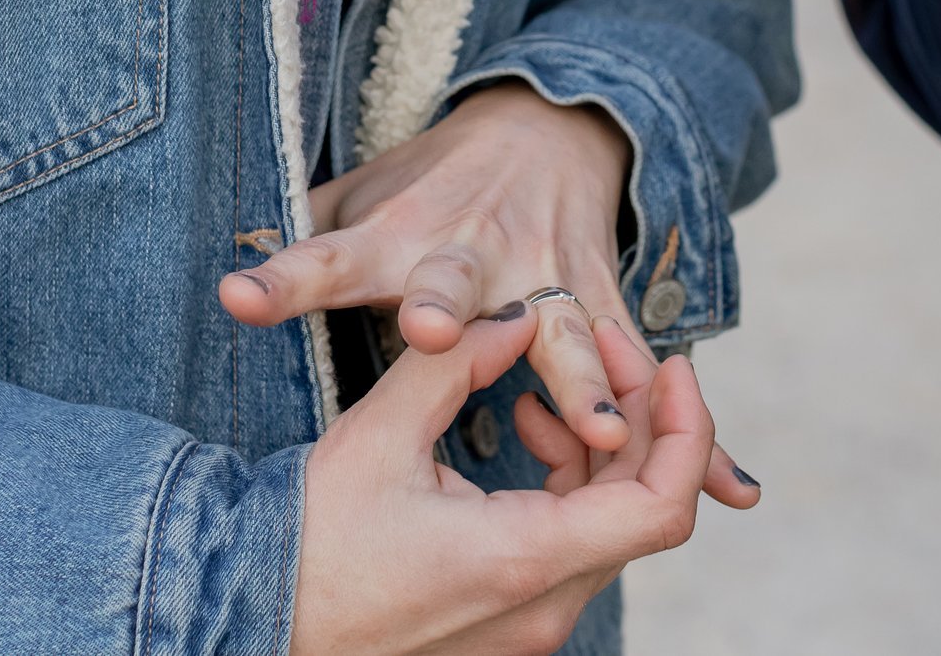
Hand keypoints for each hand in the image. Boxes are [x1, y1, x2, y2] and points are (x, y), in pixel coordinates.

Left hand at [219, 83, 758, 505]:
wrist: (548, 127)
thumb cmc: (431, 181)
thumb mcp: (361, 193)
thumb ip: (299, 240)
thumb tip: (226, 274)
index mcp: (399, 235)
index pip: (327, 256)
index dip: (285, 276)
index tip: (239, 295)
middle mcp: (475, 253)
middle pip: (455, 280)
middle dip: (448, 305)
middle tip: (433, 328)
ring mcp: (547, 276)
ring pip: (568, 334)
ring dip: (587, 381)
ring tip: (608, 433)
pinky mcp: (602, 300)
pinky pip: (644, 370)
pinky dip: (692, 430)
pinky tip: (731, 485)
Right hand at [290, 311, 717, 655]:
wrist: (252, 615)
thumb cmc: (308, 535)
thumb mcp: (380, 432)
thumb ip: (458, 359)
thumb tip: (522, 314)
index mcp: (524, 561)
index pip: (663, 505)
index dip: (688, 427)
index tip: (671, 362)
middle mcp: (542, 608)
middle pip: (644, 509)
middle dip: (639, 421)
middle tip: (603, 347)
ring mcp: (528, 625)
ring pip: (609, 527)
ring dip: (598, 450)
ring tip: (542, 389)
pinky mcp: (507, 623)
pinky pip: (570, 547)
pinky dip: (567, 484)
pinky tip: (523, 429)